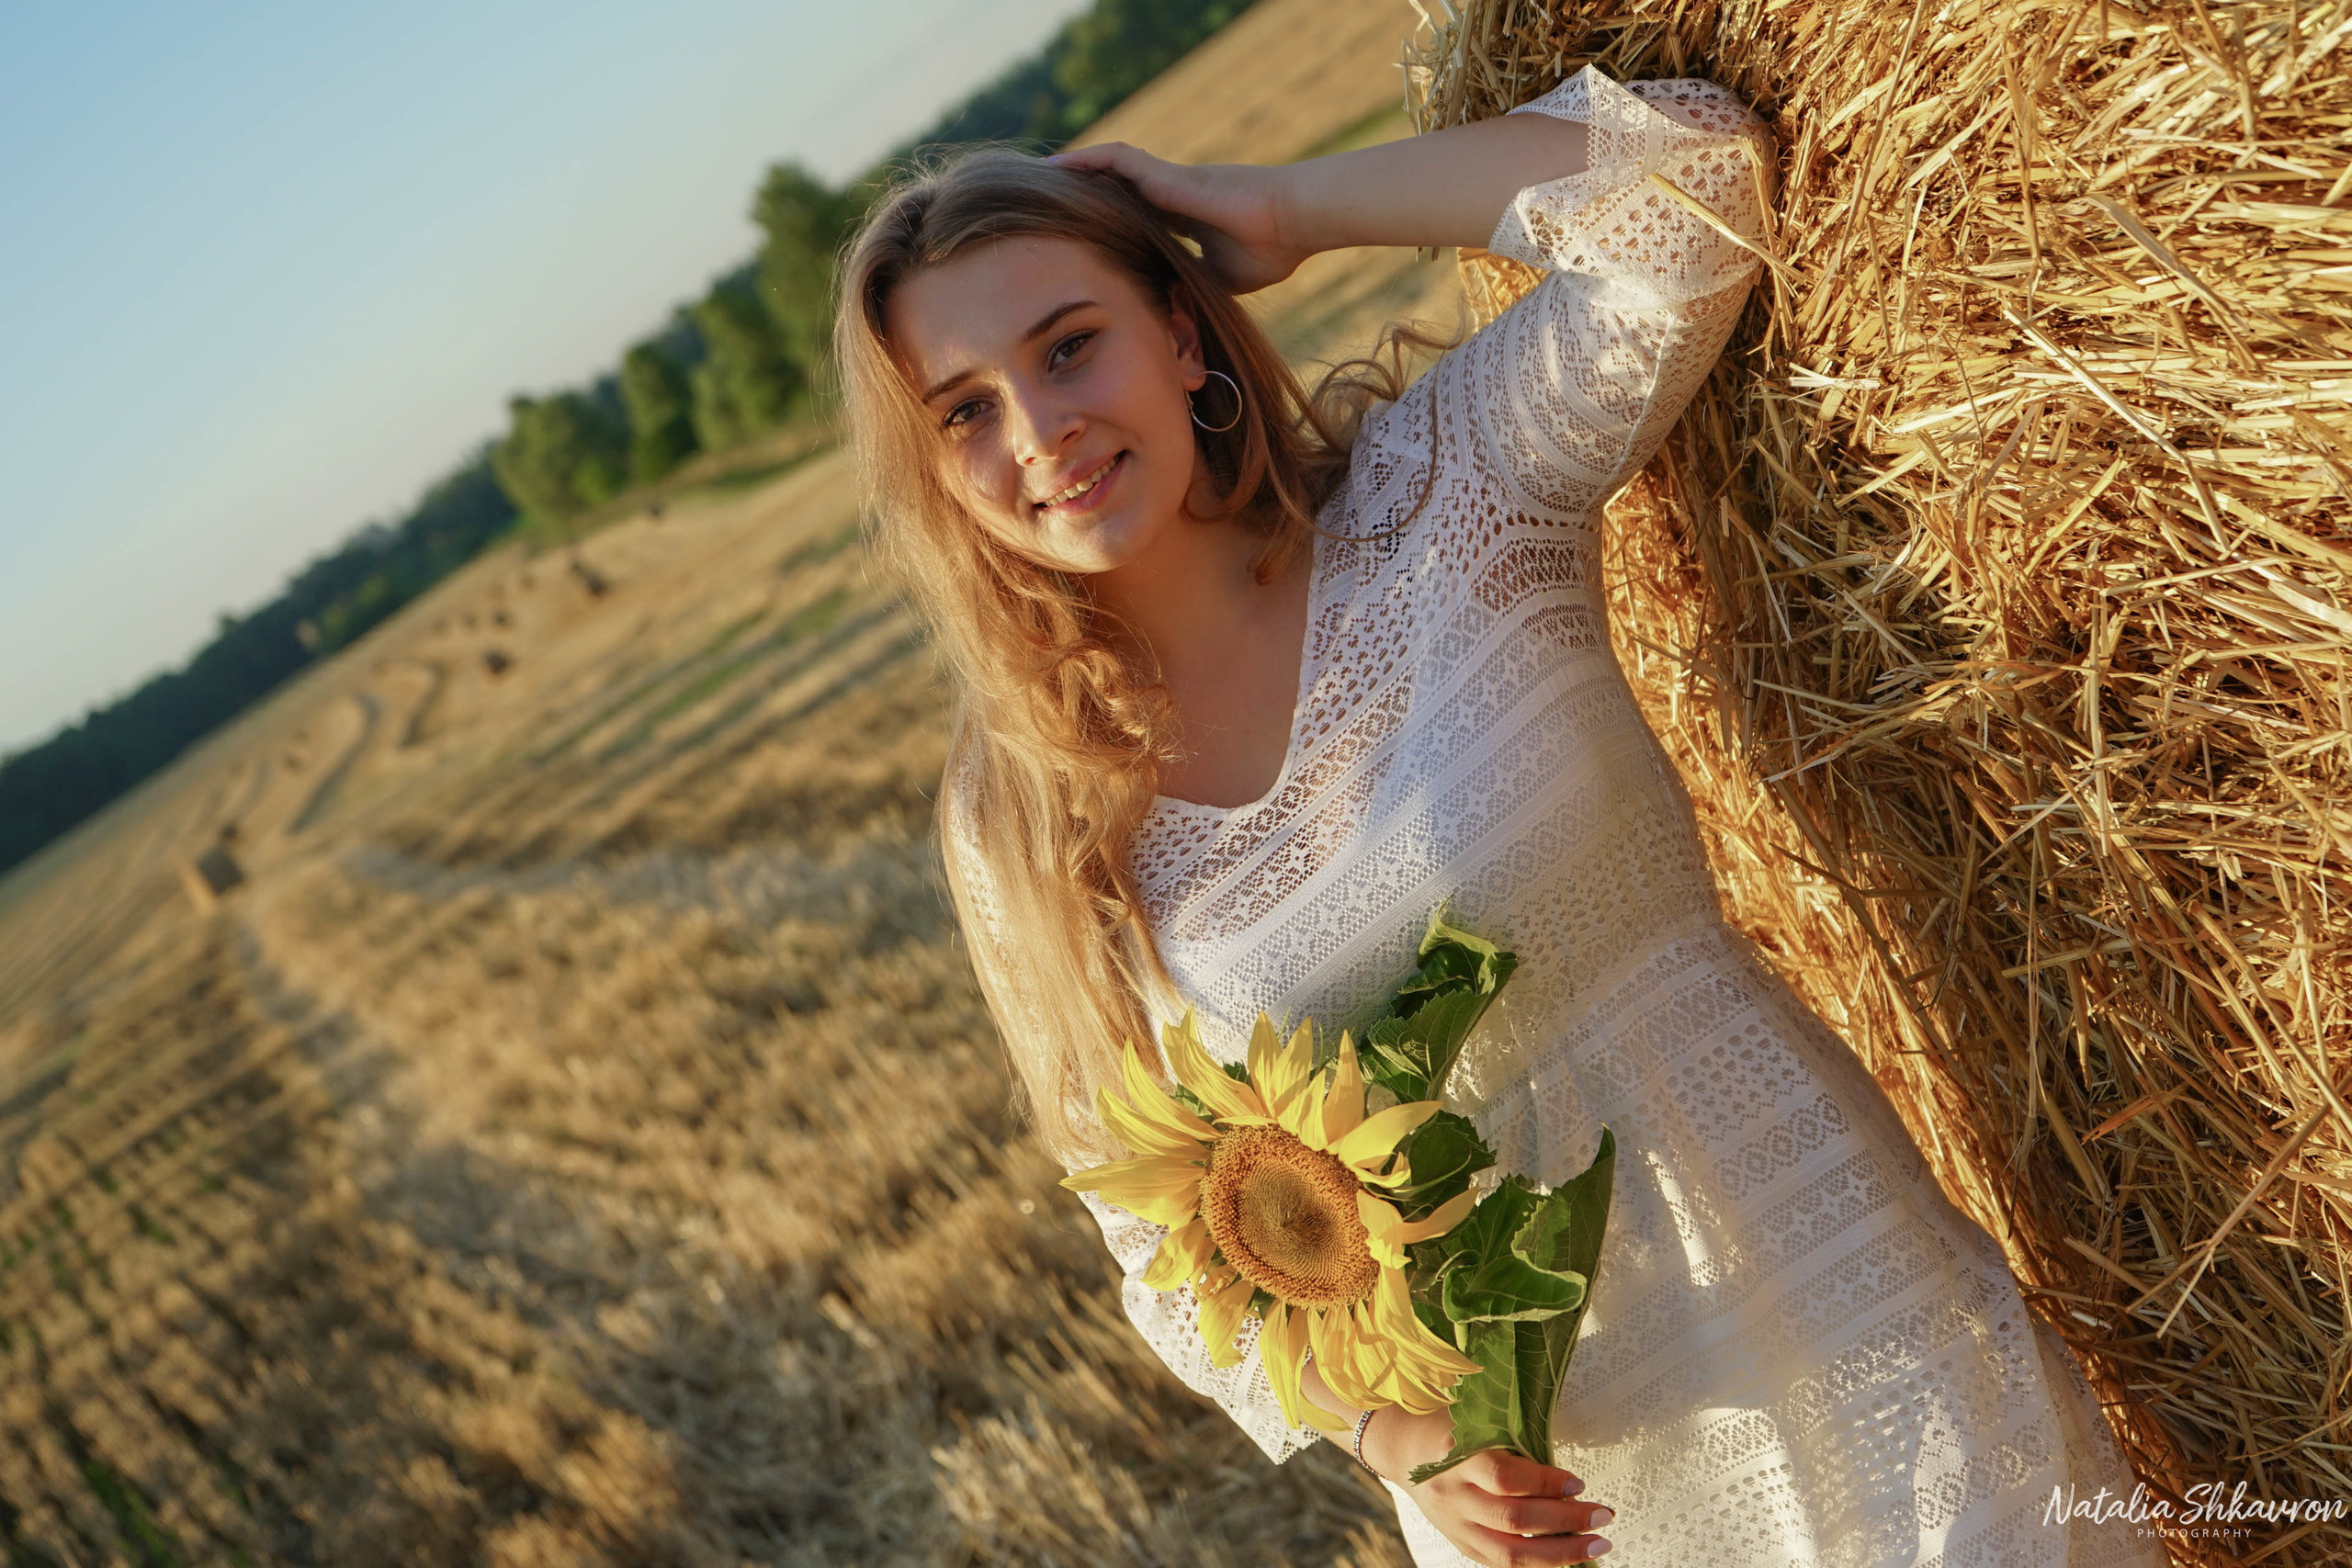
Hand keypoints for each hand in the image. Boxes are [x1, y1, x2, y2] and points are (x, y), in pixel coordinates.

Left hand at [1045, 142, 1309, 293]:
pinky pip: (1117, 158)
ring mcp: (1169, 180)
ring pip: (1111, 169)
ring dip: (1076, 172)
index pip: (1137, 216)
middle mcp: (1173, 194)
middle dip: (1085, 196)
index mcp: (1185, 217)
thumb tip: (1174, 311)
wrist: (1294, 222)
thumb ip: (1196, 286)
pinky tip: (1060, 165)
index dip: (1110, 223)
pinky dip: (1087, 159)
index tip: (1082, 236)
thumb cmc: (1273, 248)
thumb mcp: (1224, 279)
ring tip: (1041, 180)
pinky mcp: (1169, 175)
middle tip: (1048, 208)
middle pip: (1117, 188)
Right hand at [1361, 1406, 1613, 1564]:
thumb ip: (1515, 1447)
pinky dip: (1539, 1563)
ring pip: (1511, 1553)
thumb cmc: (1453, 1429)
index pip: (1504, 1478)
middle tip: (1602, 1515)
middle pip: (1514, 1520)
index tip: (1578, 1483)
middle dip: (1565, 1521)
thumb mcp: (1477, 1423)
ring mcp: (1456, 1527)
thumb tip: (1569, 1479)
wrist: (1406, 1452)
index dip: (1545, 1483)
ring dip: (1561, 1552)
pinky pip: (1503, 1564)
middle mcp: (1453, 1497)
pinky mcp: (1462, 1545)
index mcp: (1456, 1459)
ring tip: (1597, 1543)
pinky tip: (1568, 1557)